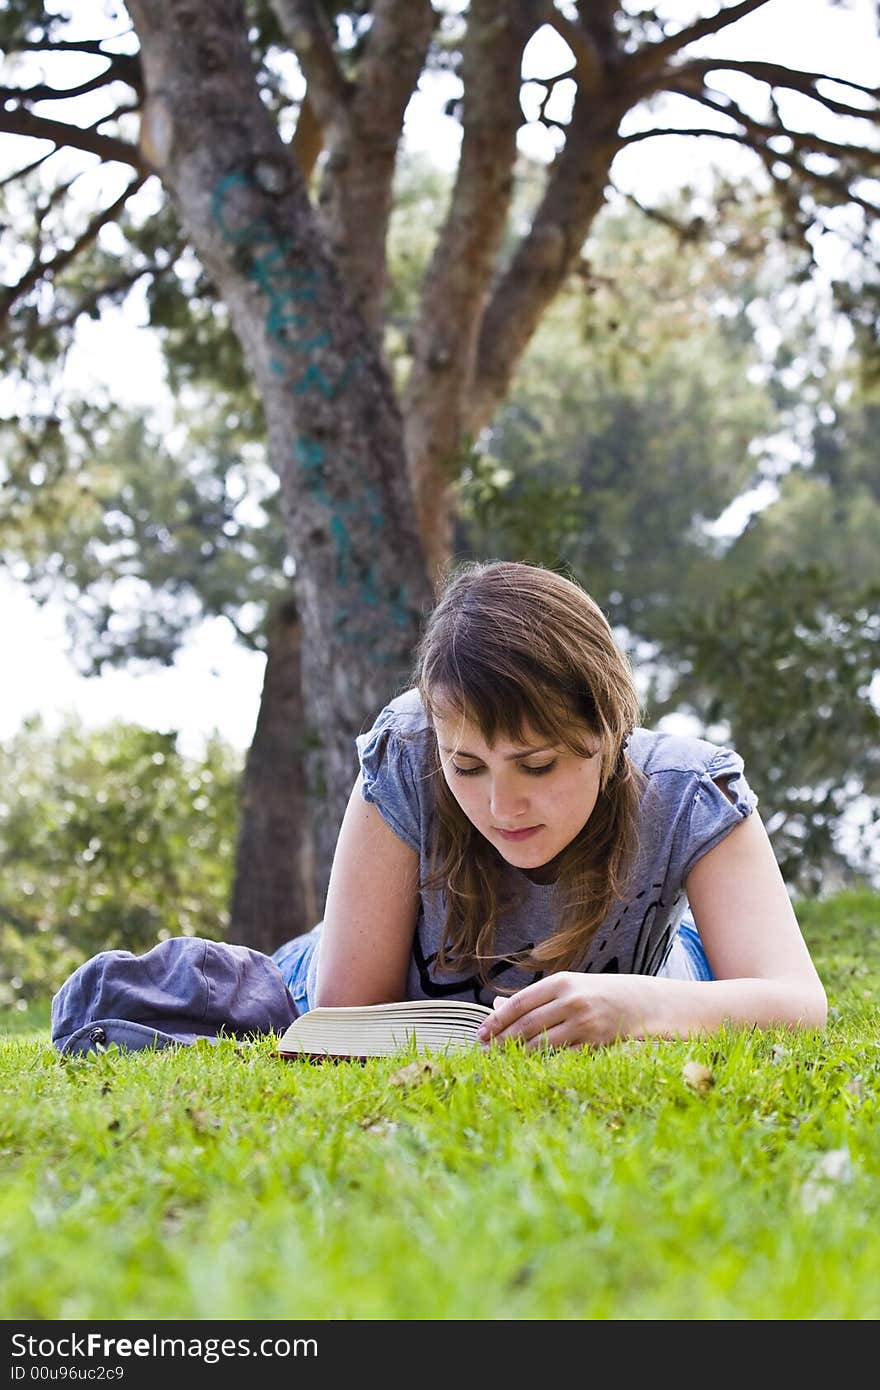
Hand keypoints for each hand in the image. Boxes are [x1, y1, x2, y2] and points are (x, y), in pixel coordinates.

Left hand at [476, 972, 652, 1050]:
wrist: (636, 1002)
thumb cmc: (593, 993)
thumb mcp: (564, 987)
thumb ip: (533, 998)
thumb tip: (496, 1006)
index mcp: (561, 982)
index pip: (520, 1003)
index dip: (497, 1020)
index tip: (481, 1033)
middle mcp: (572, 1001)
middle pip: (527, 1024)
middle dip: (502, 1040)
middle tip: (484, 1052)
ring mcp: (585, 1023)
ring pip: (542, 1044)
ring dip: (518, 1054)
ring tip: (501, 1061)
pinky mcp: (595, 1044)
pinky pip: (561, 1058)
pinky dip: (543, 1063)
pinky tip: (528, 1067)